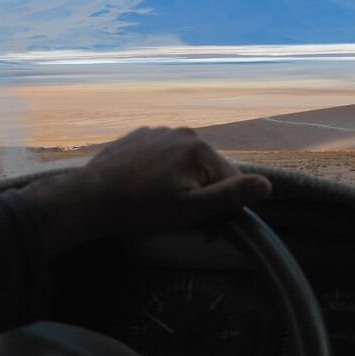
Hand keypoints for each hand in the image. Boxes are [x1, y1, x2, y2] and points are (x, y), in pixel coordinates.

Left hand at [23, 127, 271, 253]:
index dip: (221, 205)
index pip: (230, 180)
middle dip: (200, 192)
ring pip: (183, 162)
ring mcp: (158, 130)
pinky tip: (142, 188)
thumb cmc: (141, 209)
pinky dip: (159, 171)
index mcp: (199, 148)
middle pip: (207, 168)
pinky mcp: (137, 136)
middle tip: (175, 215)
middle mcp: (182, 131)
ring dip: (179, 181)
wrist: (87, 199)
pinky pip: (161, 155)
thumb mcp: (190, 210)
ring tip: (155, 203)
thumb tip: (267, 185)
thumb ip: (230, 196)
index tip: (202, 225)